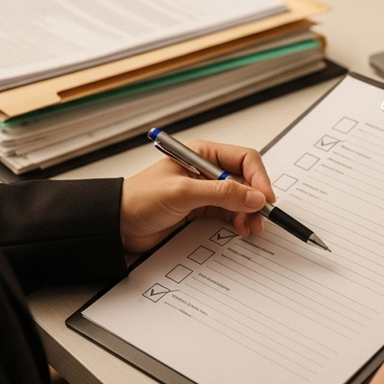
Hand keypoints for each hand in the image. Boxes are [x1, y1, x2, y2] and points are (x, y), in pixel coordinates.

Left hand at [120, 139, 276, 254]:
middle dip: (255, 199)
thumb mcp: (183, 193)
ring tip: (250, 227)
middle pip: (244, 180)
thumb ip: (221, 194)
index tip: (265, 198)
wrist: (118, 225)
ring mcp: (204, 192)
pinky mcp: (200, 211)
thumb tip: (254, 196)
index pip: (243, 159)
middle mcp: (205, 170)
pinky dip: (237, 221)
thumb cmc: (139, 199)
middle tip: (260, 218)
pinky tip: (240, 229)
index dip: (258, 178)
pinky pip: (228, 214)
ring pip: (239, 200)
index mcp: (201, 154)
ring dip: (248, 213)